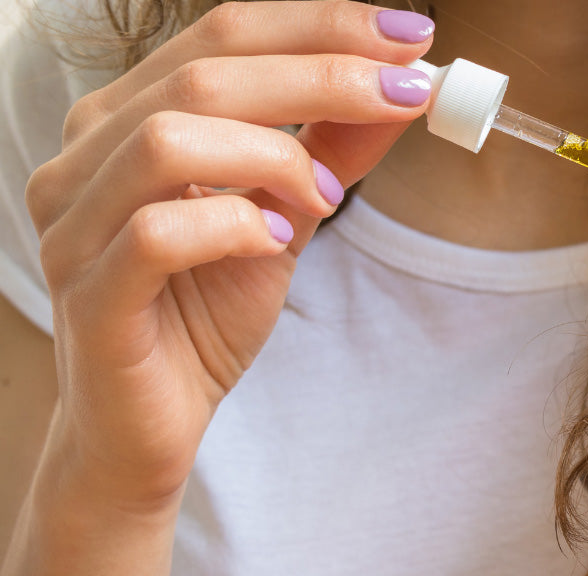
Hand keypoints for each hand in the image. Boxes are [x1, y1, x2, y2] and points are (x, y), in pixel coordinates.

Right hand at [25, 0, 433, 507]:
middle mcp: (86, 156)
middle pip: (203, 74)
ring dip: (273, 155)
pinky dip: (232, 226)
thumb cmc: (206, 311)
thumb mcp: (284, 214)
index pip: (223, 35)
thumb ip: (331, 151)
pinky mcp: (87, 295)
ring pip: (169, 139)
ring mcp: (73, 224)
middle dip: (323, 73)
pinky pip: (157, 234)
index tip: (411, 37)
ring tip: (324, 197)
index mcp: (127, 118)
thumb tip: (401, 89)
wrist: (152, 422)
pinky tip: (272, 241)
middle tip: (406, 93)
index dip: (321, 26)